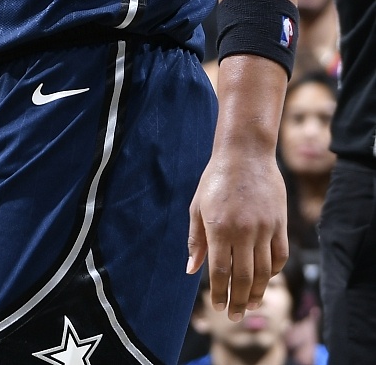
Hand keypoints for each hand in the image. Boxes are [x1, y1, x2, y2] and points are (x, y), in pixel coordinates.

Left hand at [186, 138, 287, 319]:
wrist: (245, 155)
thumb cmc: (215, 180)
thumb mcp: (197, 207)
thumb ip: (196, 240)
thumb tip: (191, 269)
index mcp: (219, 228)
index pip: (221, 271)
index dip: (220, 292)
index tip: (219, 306)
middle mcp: (244, 232)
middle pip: (244, 277)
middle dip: (239, 300)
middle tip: (236, 316)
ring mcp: (264, 228)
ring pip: (264, 271)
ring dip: (258, 292)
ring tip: (252, 304)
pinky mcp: (280, 224)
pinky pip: (280, 256)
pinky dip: (273, 272)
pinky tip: (265, 280)